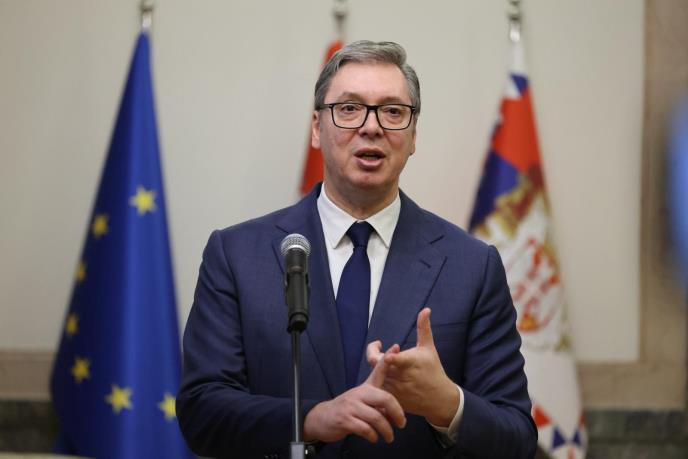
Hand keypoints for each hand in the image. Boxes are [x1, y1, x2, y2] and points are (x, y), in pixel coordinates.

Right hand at [303, 346, 405, 443]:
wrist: (322, 418)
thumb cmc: (348, 409)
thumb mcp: (362, 399)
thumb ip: (379, 402)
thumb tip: (396, 414)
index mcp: (365, 387)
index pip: (378, 370)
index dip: (387, 359)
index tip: (396, 347)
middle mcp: (359, 394)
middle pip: (385, 398)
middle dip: (397, 412)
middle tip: (402, 423)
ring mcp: (351, 407)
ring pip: (377, 418)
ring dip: (386, 430)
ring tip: (389, 437)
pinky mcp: (345, 420)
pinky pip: (366, 429)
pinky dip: (373, 436)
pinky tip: (374, 438)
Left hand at [367, 308, 458, 426]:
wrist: (438, 398)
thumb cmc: (433, 370)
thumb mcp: (429, 348)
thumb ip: (423, 328)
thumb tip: (425, 309)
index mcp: (409, 363)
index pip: (395, 360)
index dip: (390, 357)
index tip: (385, 349)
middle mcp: (400, 377)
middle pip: (377, 365)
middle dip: (375, 353)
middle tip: (378, 346)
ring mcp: (394, 389)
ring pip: (375, 375)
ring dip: (377, 366)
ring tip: (383, 360)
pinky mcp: (391, 398)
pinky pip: (376, 388)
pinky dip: (376, 380)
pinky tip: (382, 373)